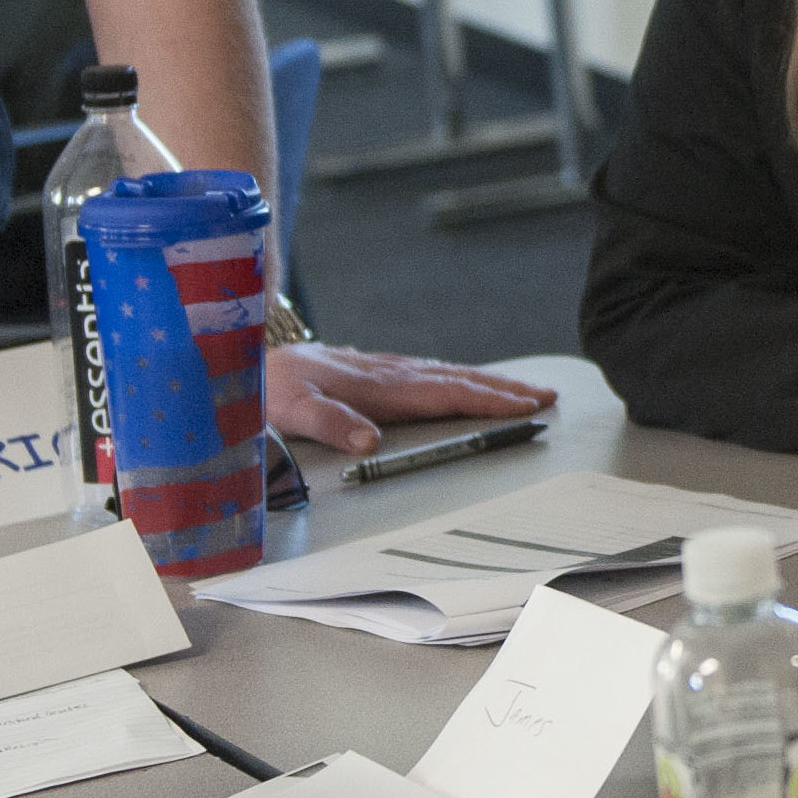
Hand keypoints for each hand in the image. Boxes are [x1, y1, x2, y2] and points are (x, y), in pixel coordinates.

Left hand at [266, 344, 556, 454]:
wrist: (249, 357)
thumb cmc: (269, 389)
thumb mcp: (290, 409)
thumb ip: (329, 423)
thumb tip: (370, 440)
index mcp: (377, 387)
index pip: (445, 394)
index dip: (488, 401)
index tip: (526, 405)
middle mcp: (387, 374)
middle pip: (457, 381)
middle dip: (504, 389)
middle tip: (547, 396)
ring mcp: (384, 369)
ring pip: (447, 374)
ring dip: (488, 382)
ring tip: (525, 389)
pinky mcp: (376, 370)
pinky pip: (430, 372)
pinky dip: (459, 378)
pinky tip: (468, 381)